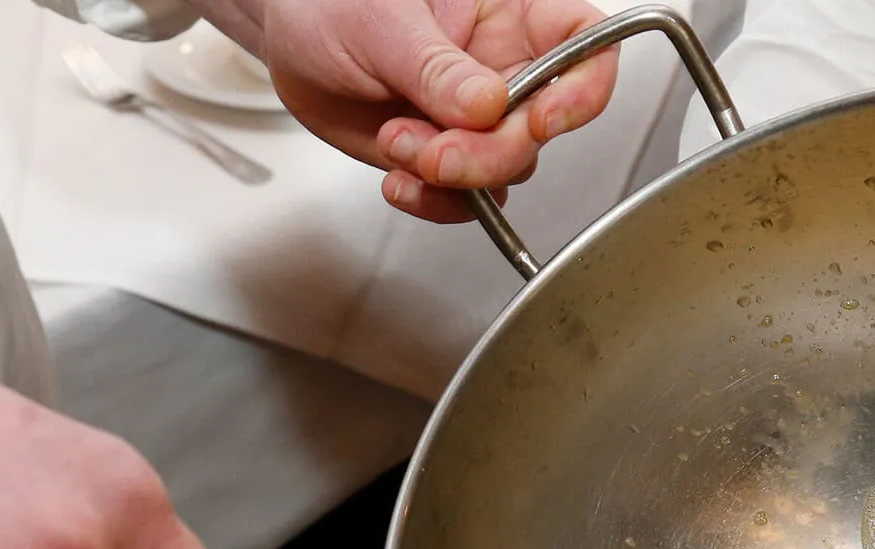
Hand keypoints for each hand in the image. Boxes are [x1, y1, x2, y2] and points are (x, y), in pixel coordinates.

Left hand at [198, 0, 618, 221]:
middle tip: (440, 153)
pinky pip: (468, 200)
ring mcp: (479, 119)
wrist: (290, 41)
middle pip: (544, 124)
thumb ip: (437, 68)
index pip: (583, 42)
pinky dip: (436, 202)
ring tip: (398, 145)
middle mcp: (505, 68)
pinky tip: (399, 180)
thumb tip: (488, 106)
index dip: (584, 85)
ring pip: (507, 169)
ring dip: (456, 175)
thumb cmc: (333, 4)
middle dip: (493, 152)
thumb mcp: (382, 22)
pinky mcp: (450, 158)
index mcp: (508, 13)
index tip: (546, 118)